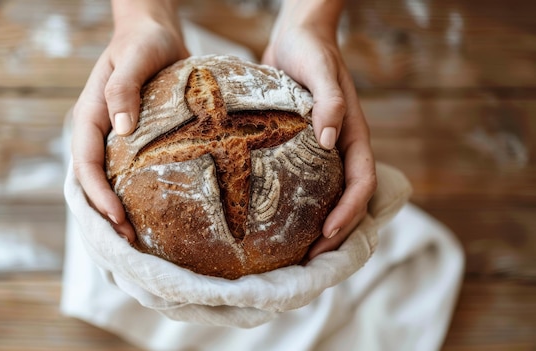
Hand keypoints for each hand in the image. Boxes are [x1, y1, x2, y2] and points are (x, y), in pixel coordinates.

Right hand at [71, 0, 187, 240]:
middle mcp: (100, 130)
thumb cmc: (143, 41)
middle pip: (92, 180)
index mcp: (91, 114)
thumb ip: (124, 88)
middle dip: (104, 214)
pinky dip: (134, 194)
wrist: (154, 33)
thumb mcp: (135, 57)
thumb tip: (122, 128)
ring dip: (117, 210)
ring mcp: (115, 137)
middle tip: (127, 243)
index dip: (98, 193)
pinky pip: (129, 171)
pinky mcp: (135, 139)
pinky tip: (153, 212)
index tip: (118, 217)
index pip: (86, 162)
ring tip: (137, 239)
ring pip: (108, 181)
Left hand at [262, 0, 376, 258]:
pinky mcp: (301, 146)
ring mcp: (322, 149)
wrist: (297, 36)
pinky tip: (274, 217)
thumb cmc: (311, 49)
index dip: (349, 212)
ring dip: (318, 225)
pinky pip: (304, 181)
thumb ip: (329, 100)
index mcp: (352, 135)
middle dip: (336, 232)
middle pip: (348, 200)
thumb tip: (328, 140)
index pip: (361, 184)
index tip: (326, 235)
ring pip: (328, 196)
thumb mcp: (320, 70)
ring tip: (295, 251)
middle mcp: (340, 147)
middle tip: (309, 259)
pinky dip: (298, 204)